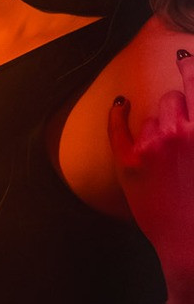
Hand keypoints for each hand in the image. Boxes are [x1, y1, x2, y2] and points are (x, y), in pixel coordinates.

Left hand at [109, 54, 193, 295]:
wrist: (192, 245)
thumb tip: (193, 117)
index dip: (191, 67)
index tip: (186, 57)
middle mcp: (179, 132)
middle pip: (172, 98)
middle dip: (177, 107)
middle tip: (181, 126)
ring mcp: (151, 146)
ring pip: (151, 117)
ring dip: (157, 126)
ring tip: (168, 157)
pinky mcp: (128, 162)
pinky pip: (117, 126)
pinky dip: (118, 113)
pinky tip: (120, 104)